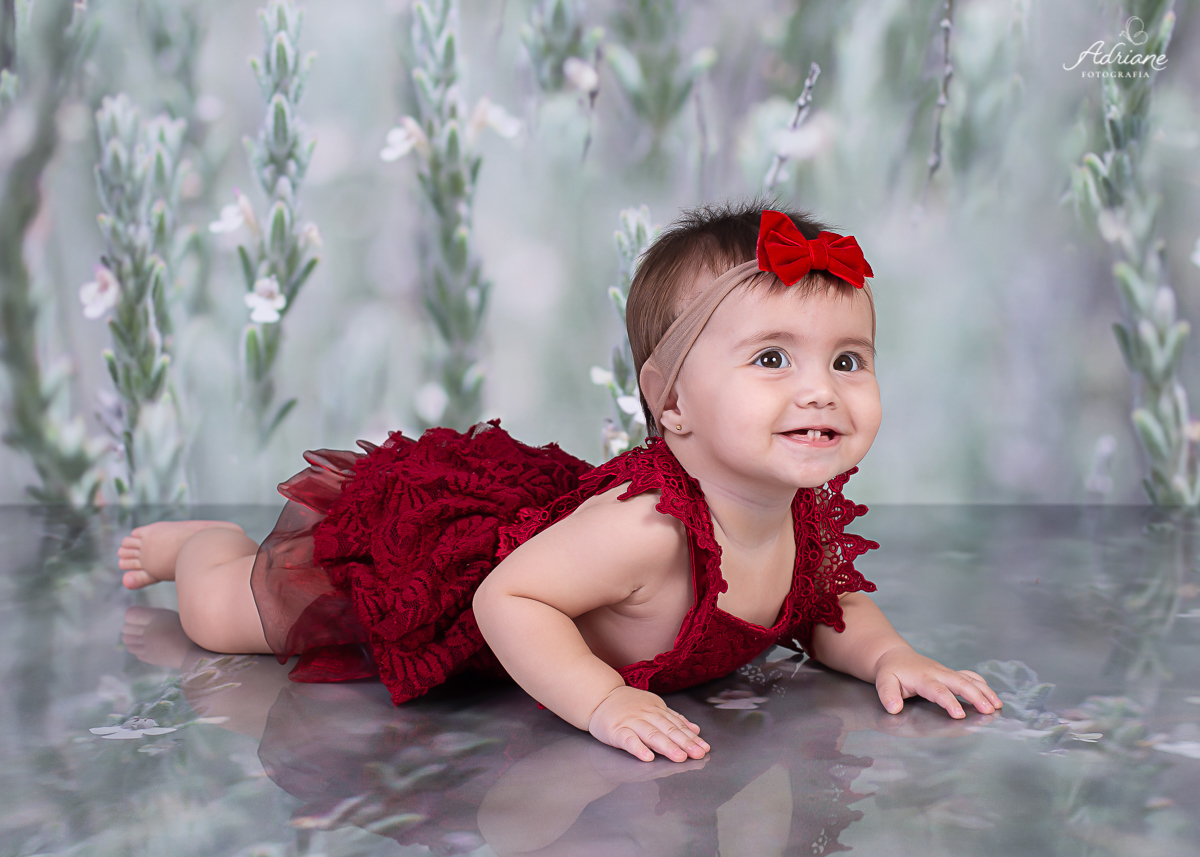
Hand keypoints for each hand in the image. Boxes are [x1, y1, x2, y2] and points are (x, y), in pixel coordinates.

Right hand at [587, 685, 709, 762]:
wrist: (600, 697)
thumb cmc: (628, 705)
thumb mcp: (654, 707)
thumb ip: (674, 719)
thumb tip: (695, 729)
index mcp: (657, 709)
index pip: (677, 725)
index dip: (691, 737)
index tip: (704, 748)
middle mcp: (646, 714)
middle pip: (667, 729)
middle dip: (684, 742)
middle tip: (697, 754)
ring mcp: (631, 721)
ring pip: (651, 734)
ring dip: (666, 746)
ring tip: (679, 757)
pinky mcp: (616, 730)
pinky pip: (628, 739)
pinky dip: (638, 748)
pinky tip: (647, 757)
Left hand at [873, 646, 1002, 718]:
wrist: (894, 656)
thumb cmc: (890, 671)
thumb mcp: (883, 681)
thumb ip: (888, 695)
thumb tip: (894, 708)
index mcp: (922, 678)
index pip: (938, 691)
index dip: (949, 702)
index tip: (959, 715)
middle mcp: (938, 673)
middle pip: (960, 683)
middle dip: (975, 696)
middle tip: (989, 710)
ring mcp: (945, 672)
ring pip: (968, 679)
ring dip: (984, 691)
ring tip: (997, 705)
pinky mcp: (950, 673)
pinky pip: (968, 676)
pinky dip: (981, 683)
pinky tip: (991, 694)